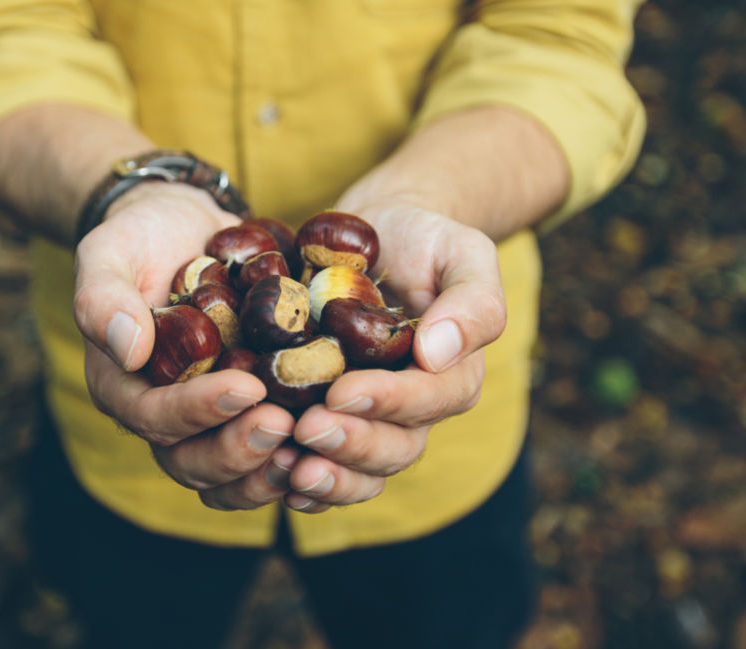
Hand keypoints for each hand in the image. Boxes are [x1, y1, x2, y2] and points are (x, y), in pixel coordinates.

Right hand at [73, 182, 293, 509]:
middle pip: (193, 462)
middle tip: (283, 423)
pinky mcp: (253, 412)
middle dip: (238, 449)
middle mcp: (166, 416)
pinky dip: (301, 455)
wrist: (186, 229)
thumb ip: (102, 298)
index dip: (196, 410)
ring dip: (270, 470)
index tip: (245, 387)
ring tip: (312, 444)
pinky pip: (271, 454)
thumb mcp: (109, 252)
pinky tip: (339, 437)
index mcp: (124, 388)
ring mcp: (212, 421)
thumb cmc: (140, 237)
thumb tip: (128, 350)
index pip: (153, 418)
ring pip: (233, 474)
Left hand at [280, 203, 506, 512]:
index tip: (341, 393)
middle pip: (395, 448)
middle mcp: (415, 411)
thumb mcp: (462, 251)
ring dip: (326, 476)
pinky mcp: (332, 420)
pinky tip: (273, 476)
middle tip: (305, 429)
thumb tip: (438, 353)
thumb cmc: (425, 240)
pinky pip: (325, 467)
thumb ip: (472, 302)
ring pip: (361, 470)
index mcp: (453, 375)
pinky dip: (303, 482)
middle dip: (351, 445)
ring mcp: (371, 421)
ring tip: (285, 466)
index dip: (386, 401)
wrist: (378, 238)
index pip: (429, 399)